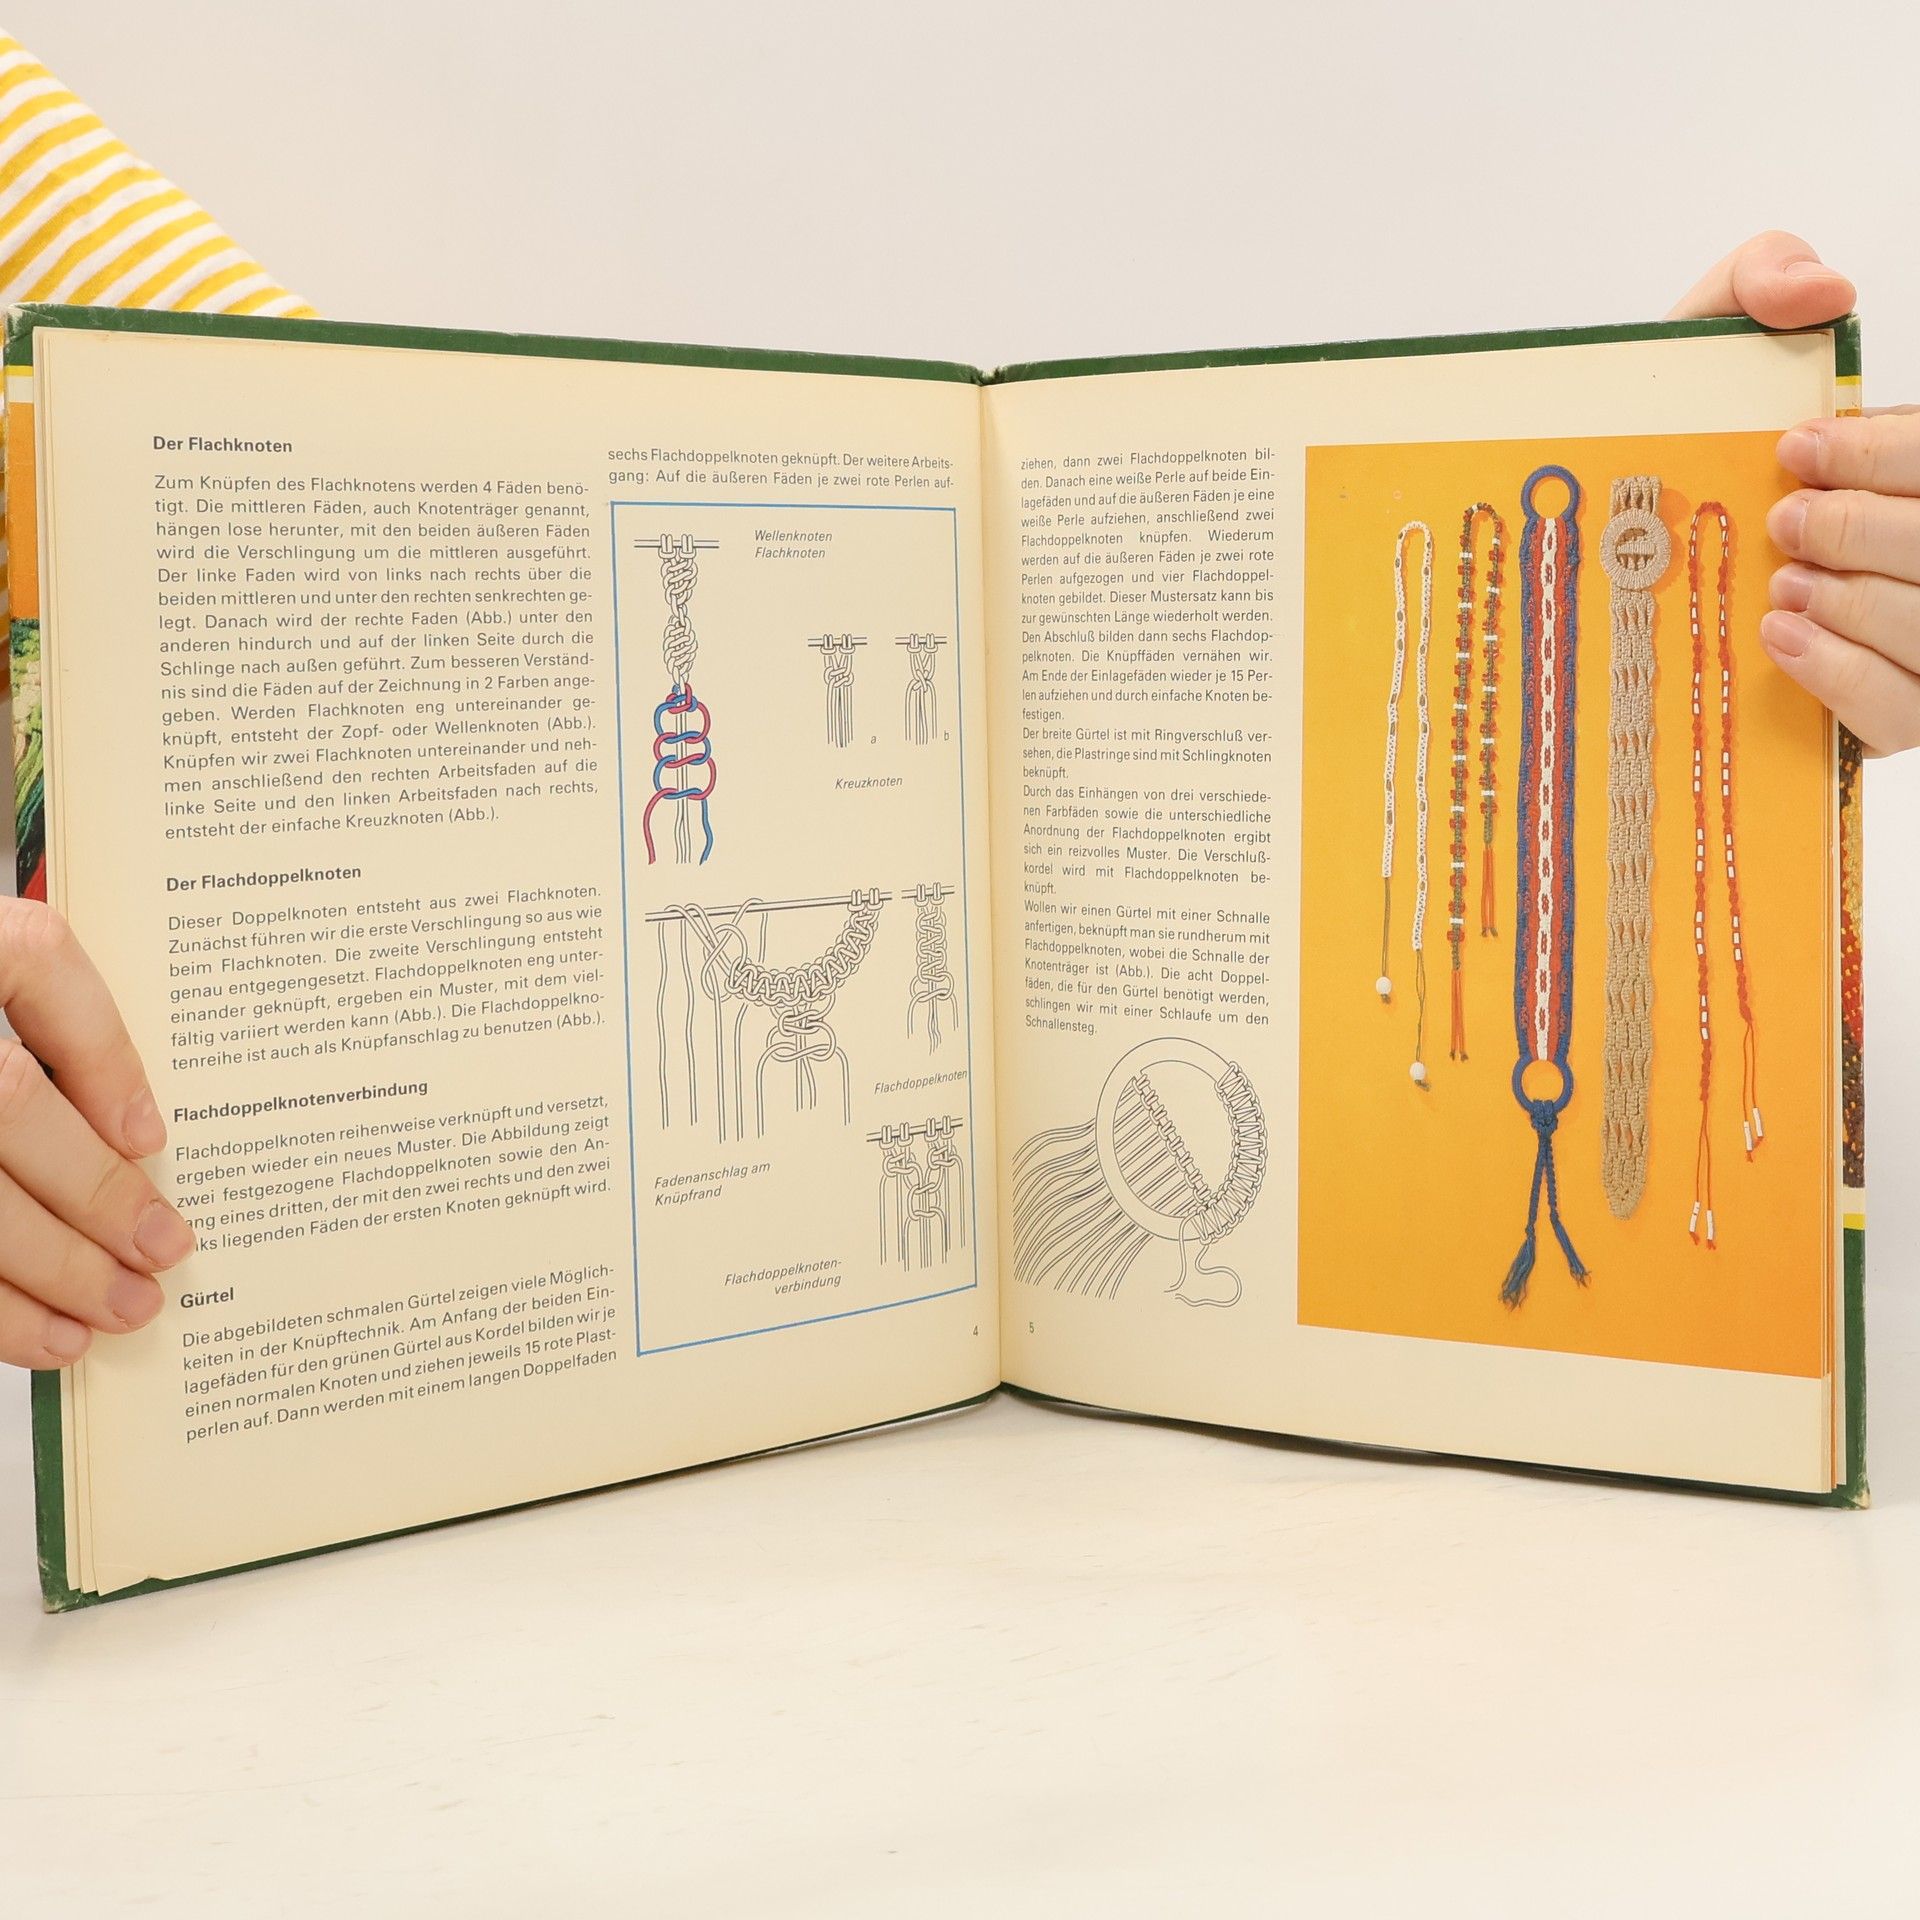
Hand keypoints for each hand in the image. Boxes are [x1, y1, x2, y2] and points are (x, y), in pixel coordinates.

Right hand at [0, 900, 192, 1367]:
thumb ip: (37, 1024)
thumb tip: (127, 1132)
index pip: (32, 960)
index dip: (102, 1049)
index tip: (152, 1135)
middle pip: (5, 1101)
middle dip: (96, 1188)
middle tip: (165, 1249)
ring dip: (45, 1267)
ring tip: (120, 1309)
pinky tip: (38, 1334)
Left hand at [1673, 232, 1919, 754]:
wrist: (1587, 555)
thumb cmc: (1661, 452)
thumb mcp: (1697, 346)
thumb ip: (1759, 279)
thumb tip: (1824, 291)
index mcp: (1900, 467)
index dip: (1878, 454)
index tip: (1794, 449)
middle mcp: (1914, 555)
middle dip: (1862, 529)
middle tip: (1782, 522)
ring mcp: (1908, 641)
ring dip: (1857, 604)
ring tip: (1779, 587)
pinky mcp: (1876, 719)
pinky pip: (1900, 713)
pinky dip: (1846, 676)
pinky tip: (1780, 640)